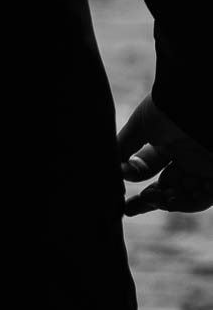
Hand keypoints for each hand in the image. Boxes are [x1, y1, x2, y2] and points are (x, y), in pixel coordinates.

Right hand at [120, 95, 212, 215]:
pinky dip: (185, 204)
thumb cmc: (171, 108)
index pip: (149, 167)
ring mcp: (203, 167)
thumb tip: (105, 166)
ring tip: (147, 200)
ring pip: (184, 195)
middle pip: (167, 186)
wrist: (198, 100)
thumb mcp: (141, 126)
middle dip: (148, 199)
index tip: (115, 186)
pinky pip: (203, 198)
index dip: (133, 178)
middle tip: (127, 209)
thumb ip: (123, 146)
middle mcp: (187, 157)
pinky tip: (167, 202)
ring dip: (164, 202)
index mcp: (168, 142)